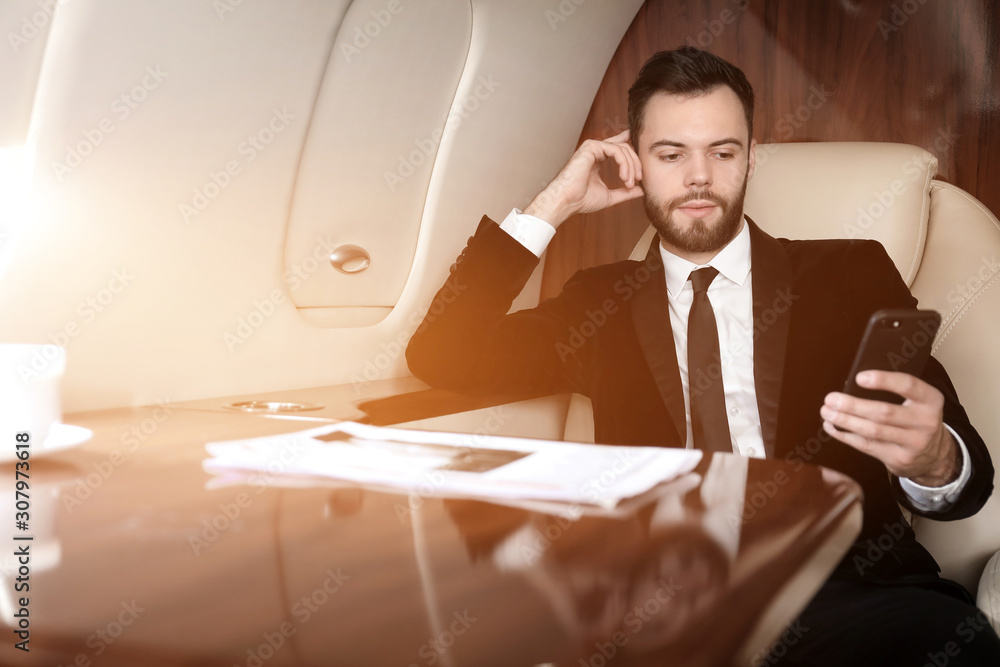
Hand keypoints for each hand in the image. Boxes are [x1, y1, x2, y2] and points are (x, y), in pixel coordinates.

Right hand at [523, 129, 643, 227]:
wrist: (566, 201)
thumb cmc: (580, 200)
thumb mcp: (609, 196)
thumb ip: (624, 192)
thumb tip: (641, 190)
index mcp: (597, 159)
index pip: (618, 147)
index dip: (631, 147)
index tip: (645, 154)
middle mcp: (595, 150)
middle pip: (624, 148)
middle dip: (635, 163)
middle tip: (639, 179)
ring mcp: (593, 147)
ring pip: (622, 149)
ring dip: (630, 166)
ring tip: (629, 182)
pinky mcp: (591, 147)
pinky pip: (616, 150)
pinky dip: (624, 163)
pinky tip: (624, 176)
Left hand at [820, 370, 959, 486]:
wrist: (935, 455)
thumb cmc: (915, 419)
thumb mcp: (917, 402)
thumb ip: (894, 391)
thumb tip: (850, 384)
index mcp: (931, 400)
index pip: (909, 385)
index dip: (883, 380)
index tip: (858, 377)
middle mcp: (926, 422)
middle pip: (884, 412)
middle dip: (853, 405)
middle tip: (830, 398)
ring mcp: (914, 443)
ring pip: (873, 431)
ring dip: (845, 421)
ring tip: (826, 412)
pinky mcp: (899, 459)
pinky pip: (866, 446)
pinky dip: (845, 436)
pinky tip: (832, 427)